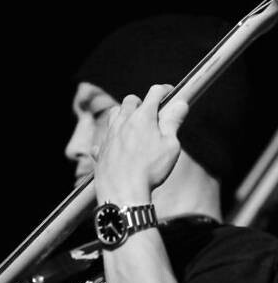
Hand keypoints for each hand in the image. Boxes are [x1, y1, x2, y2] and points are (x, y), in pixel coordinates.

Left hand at [94, 84, 188, 203]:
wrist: (123, 191)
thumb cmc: (151, 169)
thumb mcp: (170, 145)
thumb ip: (173, 122)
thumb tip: (180, 103)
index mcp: (142, 117)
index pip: (154, 93)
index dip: (165, 91)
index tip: (171, 94)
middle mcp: (122, 122)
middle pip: (130, 101)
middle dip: (142, 102)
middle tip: (152, 114)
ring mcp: (109, 136)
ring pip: (114, 115)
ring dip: (124, 116)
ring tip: (134, 127)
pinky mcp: (101, 150)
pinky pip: (103, 138)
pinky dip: (111, 139)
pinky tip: (117, 148)